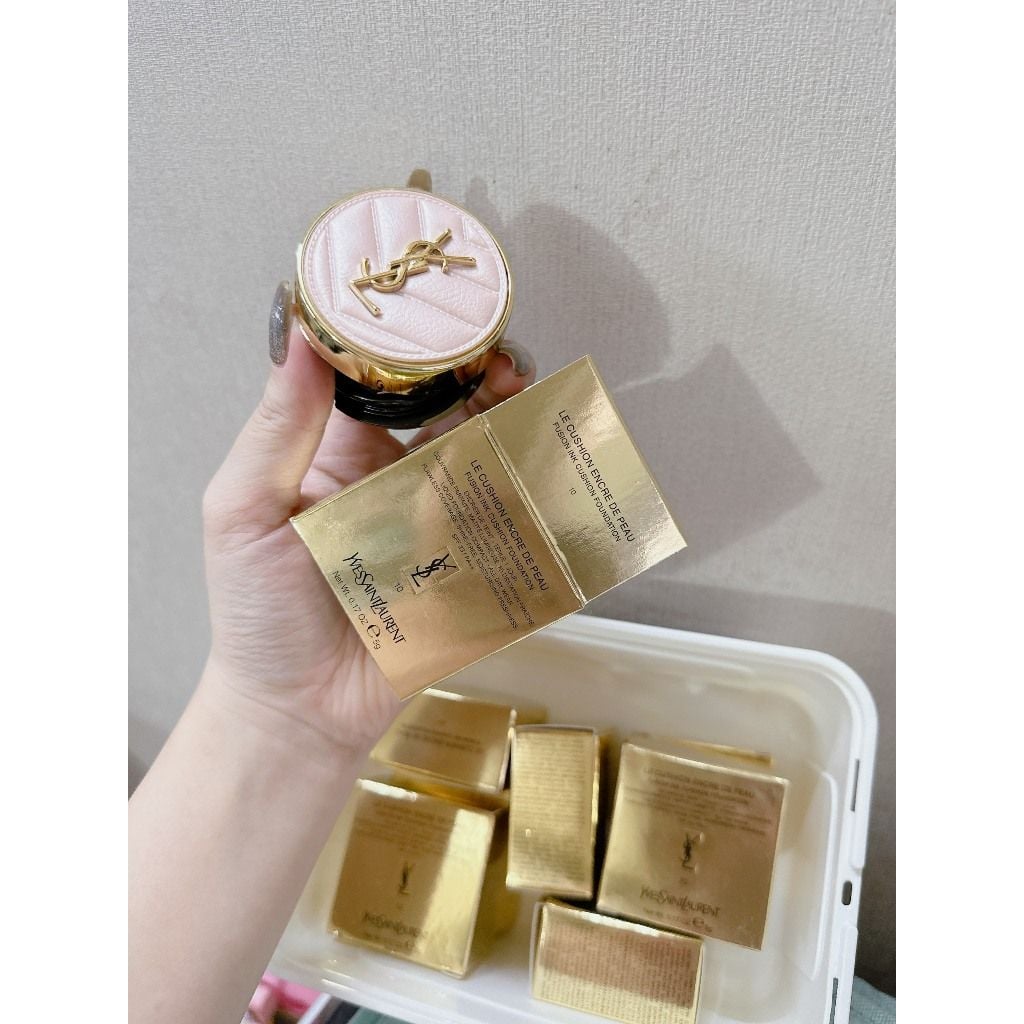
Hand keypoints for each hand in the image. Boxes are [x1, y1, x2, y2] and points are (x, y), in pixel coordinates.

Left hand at [199, 284, 535, 758]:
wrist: (301, 711)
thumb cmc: (259, 614)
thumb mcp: (244, 511)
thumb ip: (277, 428)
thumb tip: (297, 334)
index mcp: (340, 452)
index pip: (381, 376)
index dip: (410, 339)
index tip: (432, 308)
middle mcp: (396, 476)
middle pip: (449, 405)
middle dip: (479, 371)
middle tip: (500, 354)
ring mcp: (440, 520)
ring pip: (488, 452)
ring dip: (513, 417)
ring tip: (525, 394)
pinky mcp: (473, 565)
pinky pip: (511, 520)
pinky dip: (537, 489)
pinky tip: (552, 461)